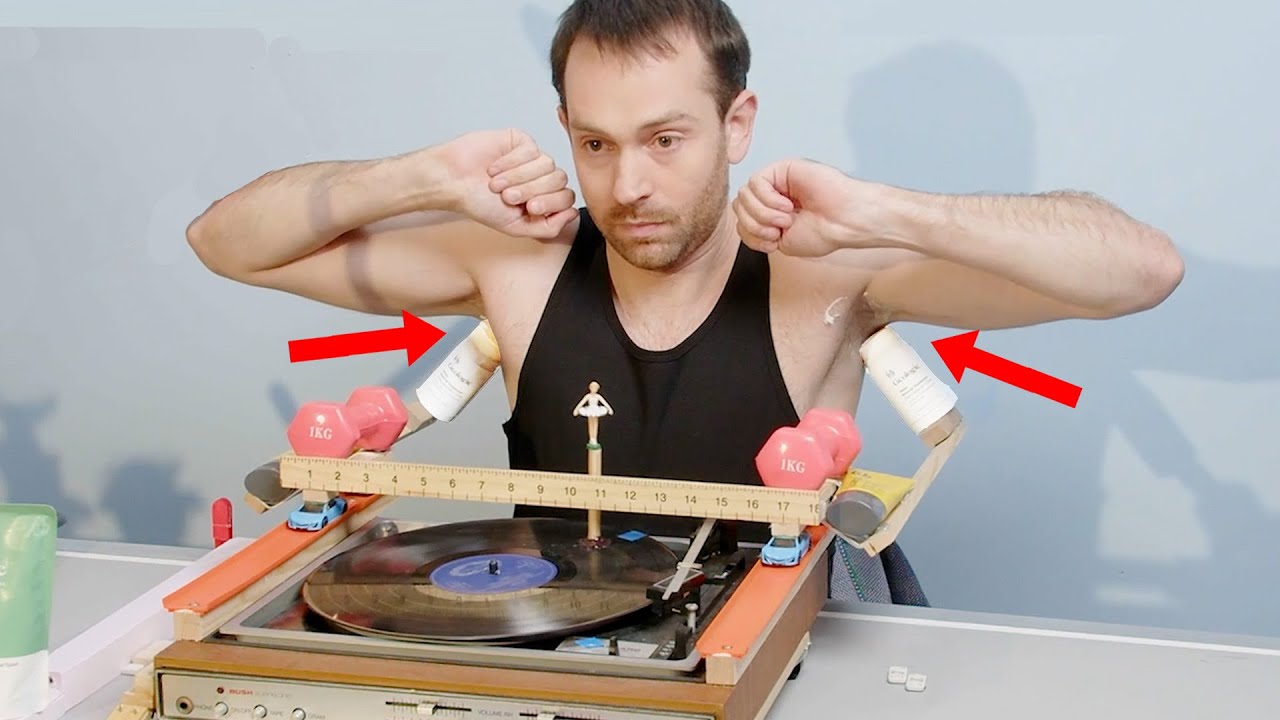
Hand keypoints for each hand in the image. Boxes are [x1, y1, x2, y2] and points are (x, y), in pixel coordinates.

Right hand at [433, 129, 577, 238]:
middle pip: (559, 180)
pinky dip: (511, 162)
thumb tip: (573, 213)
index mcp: (543, 198)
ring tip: (496, 184)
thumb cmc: (479, 203)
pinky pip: (531, 150)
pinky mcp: (521, 141)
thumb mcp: (516, 227)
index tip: (528, 207)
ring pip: (547, 164)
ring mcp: (533, 158)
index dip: (550, 202)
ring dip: (518, 176)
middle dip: (532, 190)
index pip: (566, 197)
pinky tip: (494, 168)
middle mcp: (541, 178)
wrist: (453, 181)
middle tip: (508, 196)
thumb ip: (547, 227)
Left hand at [733, 159, 891, 256]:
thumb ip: (755, 231)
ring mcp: (776, 181)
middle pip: (739, 207)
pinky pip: (756, 183)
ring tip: (788, 219)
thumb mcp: (779, 242)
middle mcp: (771, 195)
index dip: (751, 235)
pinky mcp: (782, 168)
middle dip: (755, 225)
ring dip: (764, 214)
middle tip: (778, 232)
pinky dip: (769, 200)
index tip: (774, 242)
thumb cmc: (822, 233)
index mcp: (770, 213)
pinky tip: (788, 205)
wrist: (845, 222)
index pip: (740, 220)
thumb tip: (739, 218)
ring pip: (744, 196)